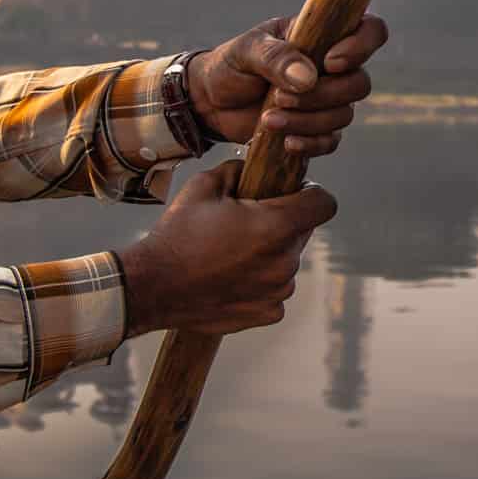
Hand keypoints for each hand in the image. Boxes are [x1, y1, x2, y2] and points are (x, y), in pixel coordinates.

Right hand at [116, 159, 336, 337]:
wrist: (153, 286)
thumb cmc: (178, 233)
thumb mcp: (205, 185)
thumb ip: (240, 169)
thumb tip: (256, 166)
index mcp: (276, 226)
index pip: (324, 203)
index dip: (310, 192)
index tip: (292, 192)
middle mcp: (285, 261)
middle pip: (302, 231)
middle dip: (283, 222)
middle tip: (246, 222)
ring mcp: (278, 290)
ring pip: (288, 260)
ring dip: (271, 253)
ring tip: (232, 252)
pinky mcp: (268, 312)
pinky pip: (276, 289)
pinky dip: (262, 282)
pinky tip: (232, 277)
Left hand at [187, 14, 388, 156]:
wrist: (209, 102)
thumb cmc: (229, 66)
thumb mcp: (246, 52)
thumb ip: (276, 57)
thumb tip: (308, 77)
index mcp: (322, 35)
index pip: (370, 31)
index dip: (361, 47)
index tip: (329, 62)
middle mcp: (331, 67)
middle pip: (359, 83)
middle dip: (322, 96)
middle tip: (280, 97)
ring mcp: (326, 100)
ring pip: (344, 115)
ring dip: (308, 121)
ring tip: (268, 119)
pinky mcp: (315, 128)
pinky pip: (330, 140)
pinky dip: (311, 143)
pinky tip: (286, 142)